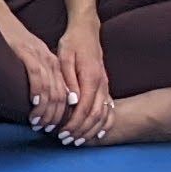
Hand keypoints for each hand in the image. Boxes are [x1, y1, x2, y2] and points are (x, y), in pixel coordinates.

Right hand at [7, 21, 73, 132]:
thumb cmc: (9, 43)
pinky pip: (36, 75)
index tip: (55, 127)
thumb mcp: (29, 60)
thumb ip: (35, 77)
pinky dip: (37, 92)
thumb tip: (34, 102)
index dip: (62, 113)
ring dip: (46, 110)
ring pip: (50, 89)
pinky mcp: (26, 52)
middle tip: (47, 130)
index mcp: (52, 64)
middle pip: (61, 95)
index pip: (65, 93)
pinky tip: (34, 104)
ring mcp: (38, 56)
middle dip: (55, 116)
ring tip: (38, 122)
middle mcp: (49, 61)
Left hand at [49, 24, 114, 147]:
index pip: (85, 108)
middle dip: (80, 131)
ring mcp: (105, 86)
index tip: (62, 133)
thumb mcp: (65, 57)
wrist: (87, 30)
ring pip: (103, 114)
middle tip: (66, 140)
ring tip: (77, 141)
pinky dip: (105, 123)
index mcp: (91, 78)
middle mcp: (101, 84)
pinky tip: (98, 133)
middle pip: (95, 115)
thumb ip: (69, 79)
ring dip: (91, 130)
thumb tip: (73, 101)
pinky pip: (109, 109)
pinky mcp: (105, 86)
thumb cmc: (72, 43)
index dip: (74, 123)